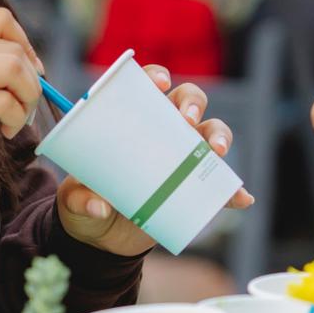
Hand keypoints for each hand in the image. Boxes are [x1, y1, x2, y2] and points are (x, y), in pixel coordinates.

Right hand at [0, 8, 44, 183]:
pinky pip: (2, 102)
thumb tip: (29, 68)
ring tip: (16, 120)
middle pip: (14, 50)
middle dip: (33, 82)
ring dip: (28, 99)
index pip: (1, 19)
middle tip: (26, 108)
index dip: (27, 45)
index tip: (32, 73)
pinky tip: (5, 131)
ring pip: (12, 69)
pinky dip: (16, 118)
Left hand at [55, 65, 250, 254]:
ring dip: (218, 136)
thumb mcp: (73, 199)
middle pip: (187, 101)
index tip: (159, 83)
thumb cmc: (86, 201)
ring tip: (216, 151)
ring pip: (210, 131)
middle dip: (192, 103)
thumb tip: (98, 205)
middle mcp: (162, 130)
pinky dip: (232, 190)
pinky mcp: (194, 185)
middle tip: (186, 119)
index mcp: (131, 120)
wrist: (102, 236)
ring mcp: (182, 156)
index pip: (147, 86)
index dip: (156, 76)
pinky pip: (220, 183)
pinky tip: (239, 198)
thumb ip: (80, 199)